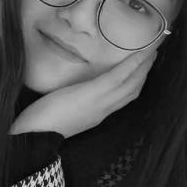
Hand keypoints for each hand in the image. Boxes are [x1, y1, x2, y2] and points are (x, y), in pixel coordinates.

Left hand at [9, 49, 157, 138]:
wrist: (34, 134)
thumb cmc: (41, 122)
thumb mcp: (63, 112)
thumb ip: (73, 102)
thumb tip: (73, 91)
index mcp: (96, 114)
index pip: (121, 98)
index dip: (134, 84)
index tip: (141, 71)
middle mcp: (103, 110)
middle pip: (132, 91)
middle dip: (144, 73)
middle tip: (152, 56)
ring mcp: (100, 103)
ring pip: (130, 83)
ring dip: (143, 66)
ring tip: (151, 51)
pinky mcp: (93, 93)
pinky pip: (118, 77)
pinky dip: (132, 65)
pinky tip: (140, 54)